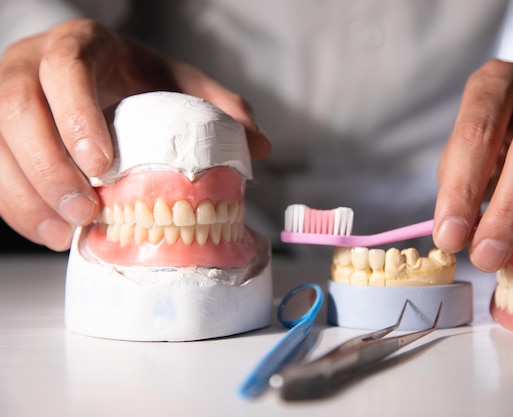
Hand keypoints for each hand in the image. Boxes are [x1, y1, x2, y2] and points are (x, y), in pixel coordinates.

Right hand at [0, 18, 269, 250]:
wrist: (93, 76)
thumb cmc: (134, 81)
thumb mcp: (177, 84)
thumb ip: (217, 107)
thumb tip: (259, 147)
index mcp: (80, 46)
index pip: (65, 69)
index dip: (77, 116)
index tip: (103, 164)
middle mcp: (29, 65)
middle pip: (16, 109)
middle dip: (49, 168)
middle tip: (86, 212)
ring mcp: (2, 97)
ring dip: (26, 196)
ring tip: (66, 233)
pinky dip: (15, 207)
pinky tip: (49, 232)